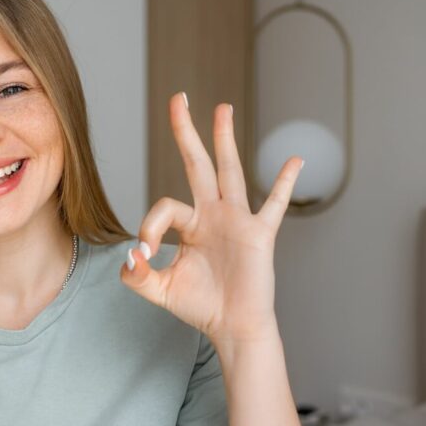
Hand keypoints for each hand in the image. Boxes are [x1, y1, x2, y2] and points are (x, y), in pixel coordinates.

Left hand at [120, 92, 302, 343]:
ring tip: (222, 108)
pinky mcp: (259, 234)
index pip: (164, 207)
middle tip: (177, 98)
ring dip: (224, 139)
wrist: (232, 327)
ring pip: (229, 171)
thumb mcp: (158, 290)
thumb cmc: (200, 306)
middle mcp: (213, 214)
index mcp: (190, 224)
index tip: (145, 254)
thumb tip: (130, 256)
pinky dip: (286, 183)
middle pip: (197, 164)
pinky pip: (275, 205)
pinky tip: (295, 160)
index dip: (149, 226)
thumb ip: (136, 276)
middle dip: (186, 132)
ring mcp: (237, 220)